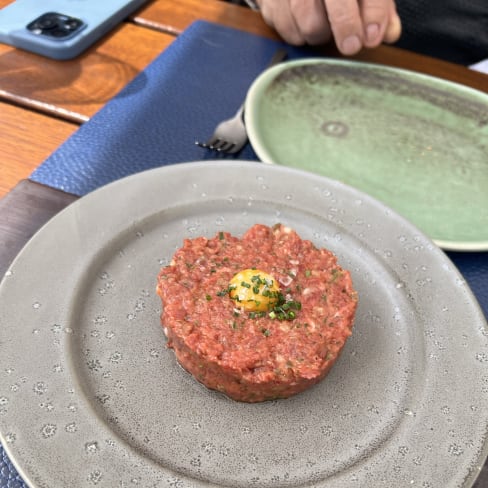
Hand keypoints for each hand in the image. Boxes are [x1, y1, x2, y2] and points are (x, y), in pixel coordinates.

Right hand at [256, 0, 401, 54]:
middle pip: (335, 3)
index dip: (373, 13)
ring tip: (324, 25)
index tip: (373, 36)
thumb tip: (389, 33)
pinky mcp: (269, 1)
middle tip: (351, 45)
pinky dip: (297, 33)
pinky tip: (303, 22)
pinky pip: (285, 29)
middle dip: (346, 28)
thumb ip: (377, 7)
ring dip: (320, 33)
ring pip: (308, 23)